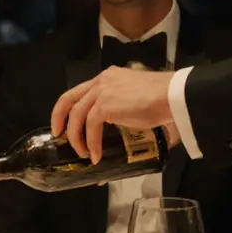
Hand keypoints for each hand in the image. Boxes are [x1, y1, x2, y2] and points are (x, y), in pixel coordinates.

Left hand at [50, 66, 174, 163]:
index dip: (69, 107)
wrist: (172, 95)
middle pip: (69, 98)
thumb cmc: (163, 99)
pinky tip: (96, 155)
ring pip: (77, 116)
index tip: (64, 121)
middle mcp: (101, 81)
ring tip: (85, 154)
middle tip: (59, 135)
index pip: (80, 90)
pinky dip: (91, 143)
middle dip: (59, 118)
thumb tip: (128, 134)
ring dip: (77, 138)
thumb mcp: (136, 99)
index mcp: (108, 77)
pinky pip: (90, 127)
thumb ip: (126, 110)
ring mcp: (102, 91)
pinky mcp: (105, 105)